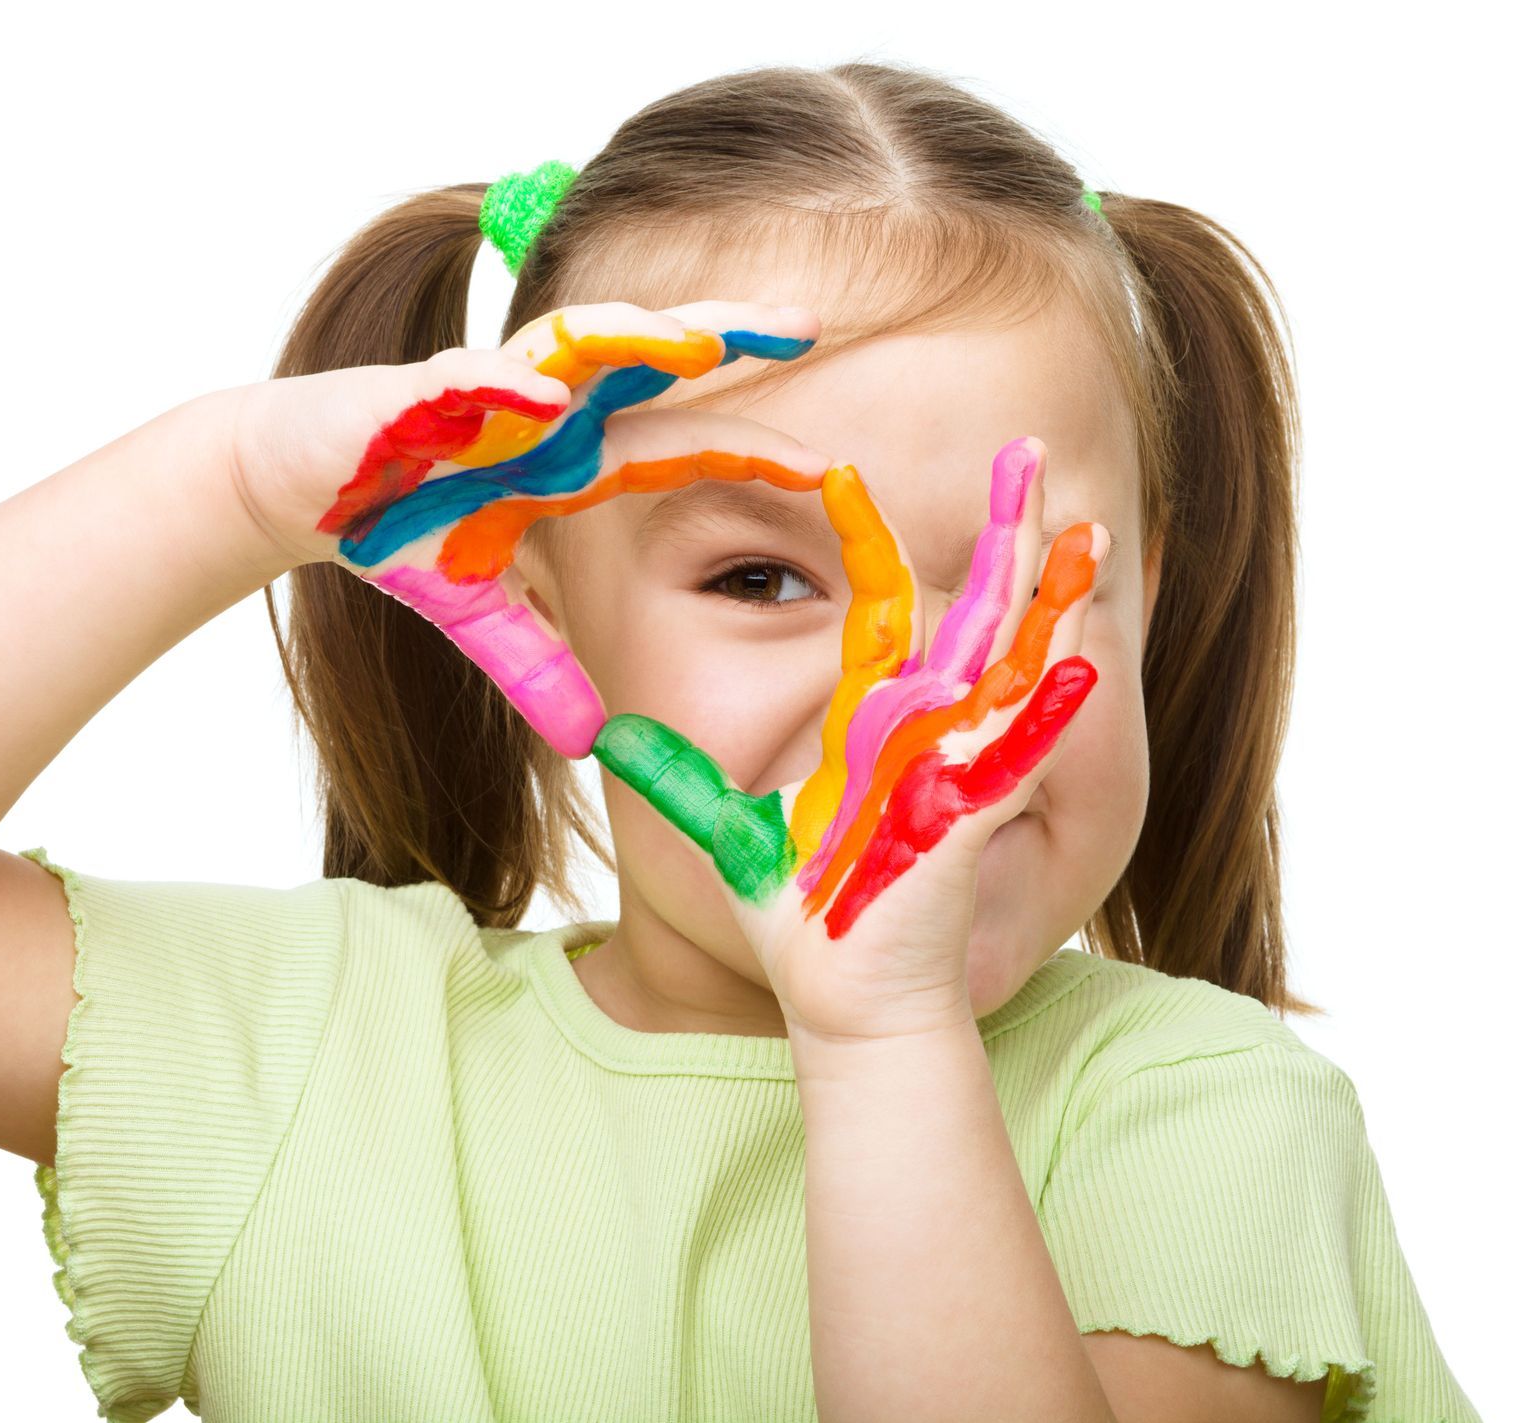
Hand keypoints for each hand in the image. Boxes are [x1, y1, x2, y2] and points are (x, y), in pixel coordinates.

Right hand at [227, 301, 834, 757]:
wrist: (288, 484)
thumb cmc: (390, 527)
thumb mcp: (476, 611)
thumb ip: (535, 664)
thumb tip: (592, 740)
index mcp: (568, 455)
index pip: (676, 444)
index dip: (744, 450)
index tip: (825, 466)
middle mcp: (541, 408)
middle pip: (646, 360)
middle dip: (722, 336)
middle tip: (805, 325)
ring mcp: (483, 388)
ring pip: (571, 349)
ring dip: (633, 340)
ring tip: (698, 339)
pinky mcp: (415, 392)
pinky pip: (471, 383)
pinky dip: (508, 389)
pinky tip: (551, 401)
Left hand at [591, 436, 1109, 1041]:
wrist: (842, 1002)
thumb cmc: (802, 923)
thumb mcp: (725, 831)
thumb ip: (675, 778)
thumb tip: (605, 736)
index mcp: (874, 723)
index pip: (881, 610)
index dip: (865, 542)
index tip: (840, 474)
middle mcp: (925, 733)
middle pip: (975, 612)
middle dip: (1004, 535)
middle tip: (1025, 454)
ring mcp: (954, 773)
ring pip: (1010, 667)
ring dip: (1047, 601)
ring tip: (1078, 532)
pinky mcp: (966, 824)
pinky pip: (1014, 757)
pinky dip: (1046, 712)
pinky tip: (1077, 660)